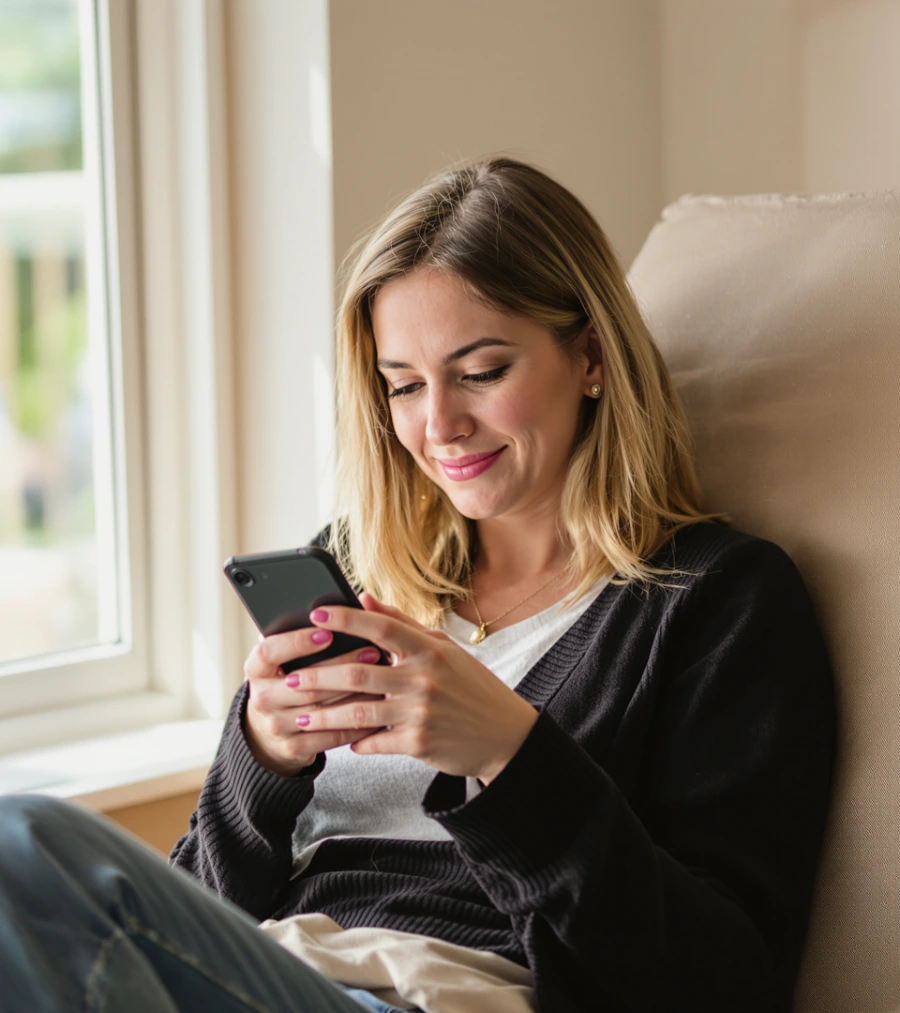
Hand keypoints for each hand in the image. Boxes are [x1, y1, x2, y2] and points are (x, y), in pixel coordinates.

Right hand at [242, 627, 385, 776]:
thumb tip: (334, 610)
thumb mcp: (284, 657)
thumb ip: (301, 634)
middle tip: (373, 651)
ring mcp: (276, 726)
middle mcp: (261, 698)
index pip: (269, 652)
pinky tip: (378, 708)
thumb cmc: (287, 679)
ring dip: (355, 693)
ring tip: (383, 677)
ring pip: (322, 710)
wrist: (270, 731)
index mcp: (256, 669)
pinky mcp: (293, 748)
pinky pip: (331, 736)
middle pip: (304, 682)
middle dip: (342, 666)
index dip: (296, 642)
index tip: (327, 631)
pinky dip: (357, 722)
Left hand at [284, 592, 539, 783]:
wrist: (504, 735)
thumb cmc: (471, 686)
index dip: (347, 619)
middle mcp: (425, 679)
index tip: (315, 613)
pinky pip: (375, 742)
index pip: (382, 627)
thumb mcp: (443, 648)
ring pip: (359, 714)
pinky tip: (341, 741)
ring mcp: (421, 713)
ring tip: (298, 715)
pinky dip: (355, 742)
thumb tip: (363, 597)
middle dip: (318, 676)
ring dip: (324, 716)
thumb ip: (401, 623)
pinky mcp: (419, 744)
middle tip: (290, 677)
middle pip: (358, 674)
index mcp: (430, 649)